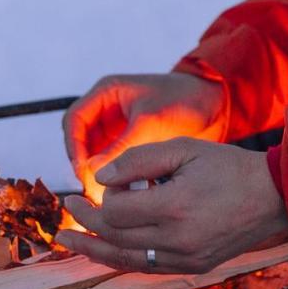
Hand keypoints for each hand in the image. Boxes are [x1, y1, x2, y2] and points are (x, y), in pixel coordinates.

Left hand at [55, 137, 287, 273]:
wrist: (273, 196)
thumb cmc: (228, 167)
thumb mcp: (183, 149)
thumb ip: (138, 160)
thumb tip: (99, 178)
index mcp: (174, 207)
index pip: (116, 211)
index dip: (102, 197)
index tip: (103, 183)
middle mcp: (178, 240)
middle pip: (115, 237)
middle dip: (87, 222)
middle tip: (68, 206)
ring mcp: (186, 259)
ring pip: (125, 260)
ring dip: (93, 249)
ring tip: (66, 241)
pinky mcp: (193, 268)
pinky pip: (146, 268)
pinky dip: (120, 260)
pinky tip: (101, 251)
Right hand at [63, 73, 225, 202]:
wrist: (214, 105)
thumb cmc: (184, 101)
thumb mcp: (152, 122)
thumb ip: (123, 145)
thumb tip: (94, 171)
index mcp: (107, 93)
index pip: (74, 120)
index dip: (73, 146)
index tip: (82, 170)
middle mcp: (107, 110)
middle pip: (80, 140)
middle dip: (83, 163)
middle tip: (92, 188)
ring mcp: (118, 128)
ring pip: (95, 154)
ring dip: (98, 173)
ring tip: (106, 195)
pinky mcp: (130, 144)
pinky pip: (113, 162)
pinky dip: (115, 177)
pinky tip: (121, 192)